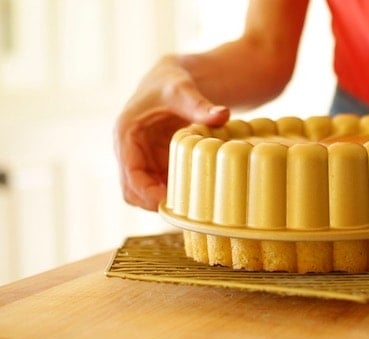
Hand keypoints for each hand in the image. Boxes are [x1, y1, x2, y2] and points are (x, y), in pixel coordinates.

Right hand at [114, 55, 229, 210]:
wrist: (173, 79)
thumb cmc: (172, 81)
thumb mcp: (183, 90)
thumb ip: (200, 104)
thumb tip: (223, 114)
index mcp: (126, 134)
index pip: (130, 174)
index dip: (147, 192)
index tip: (170, 202)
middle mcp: (129, 151)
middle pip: (133, 191)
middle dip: (155, 202)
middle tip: (185, 209)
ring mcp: (142, 160)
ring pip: (145, 194)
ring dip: (165, 201)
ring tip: (194, 205)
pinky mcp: (156, 164)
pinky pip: (160, 187)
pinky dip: (175, 194)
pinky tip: (197, 195)